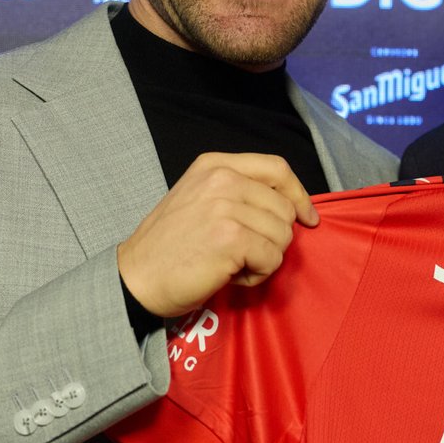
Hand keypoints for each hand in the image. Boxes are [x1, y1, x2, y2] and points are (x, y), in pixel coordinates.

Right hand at [116, 153, 317, 317]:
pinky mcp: (231, 238)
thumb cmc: (169, 246)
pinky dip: (258, 275)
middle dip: (274, 238)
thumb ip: (239, 192)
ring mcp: (226, 206)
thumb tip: (291, 206)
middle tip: (242, 254)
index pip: (277, 168)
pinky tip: (230, 275)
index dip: (299, 194)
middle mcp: (222, 179)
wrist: (136, 277)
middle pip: (285, 207)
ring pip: (283, 235)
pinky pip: (272, 258)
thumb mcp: (199, 198)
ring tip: (232, 264)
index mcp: (215, 165)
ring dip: (265, 259)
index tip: (307, 217)